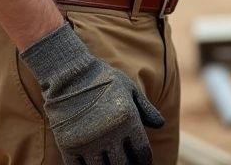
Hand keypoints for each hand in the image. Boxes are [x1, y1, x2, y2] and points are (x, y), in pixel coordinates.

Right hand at [20, 23, 164, 164]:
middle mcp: (110, 134)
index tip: (143, 161)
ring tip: (110, 162)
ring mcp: (88, 142)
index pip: (142, 152)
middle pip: (123, 164)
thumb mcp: (129, 89)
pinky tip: (91, 163)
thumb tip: (160, 125)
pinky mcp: (69, 145)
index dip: (145, 160)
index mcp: (128, 120)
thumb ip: (146, 108)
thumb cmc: (103, 79)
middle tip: (127, 162)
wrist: (70, 75)